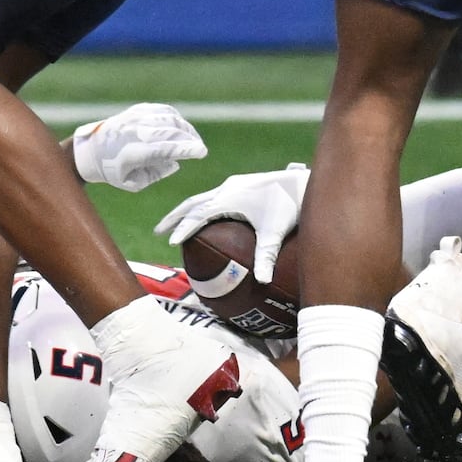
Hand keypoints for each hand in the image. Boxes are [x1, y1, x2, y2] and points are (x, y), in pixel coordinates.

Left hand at [71, 103, 206, 191]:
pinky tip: (182, 128)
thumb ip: (156, 174)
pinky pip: (164, 110)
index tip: (202, 152)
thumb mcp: (133, 183)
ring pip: (170, 118)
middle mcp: (134, 131)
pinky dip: (177, 118)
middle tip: (200, 150)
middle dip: (190, 140)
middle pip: (171, 131)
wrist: (90, 151)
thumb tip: (175, 163)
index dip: (185, 149)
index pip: (164, 148)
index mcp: (132, 152)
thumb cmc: (114, 171)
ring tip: (193, 140)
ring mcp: (136, 117)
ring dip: (186, 129)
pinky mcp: (138, 110)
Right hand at [154, 164, 310, 282]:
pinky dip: (201, 206)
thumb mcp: (276, 231)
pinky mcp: (242, 185)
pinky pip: (213, 196)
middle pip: (192, 203)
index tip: (171, 242)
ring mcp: (234, 185)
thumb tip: (263, 281)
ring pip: (201, 198)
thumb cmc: (290, 205)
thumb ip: (267, 255)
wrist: (303, 180)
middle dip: (174, 217)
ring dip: (186, 210)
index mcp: (229, 197)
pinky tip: (203, 217)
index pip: (198, 214)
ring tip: (174, 225)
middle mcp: (227, 188)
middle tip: (157, 232)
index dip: (183, 228)